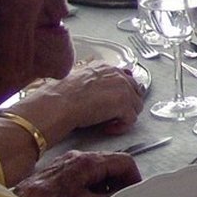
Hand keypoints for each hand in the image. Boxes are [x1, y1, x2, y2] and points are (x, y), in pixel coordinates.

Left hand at [11, 150, 139, 196]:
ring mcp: (70, 160)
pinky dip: (94, 182)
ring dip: (108, 182)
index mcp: (90, 162)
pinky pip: (86, 170)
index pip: (125, 161)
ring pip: (100, 165)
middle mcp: (81, 155)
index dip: (134, 178)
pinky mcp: (61, 167)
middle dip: (121, 180)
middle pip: (113, 161)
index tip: (134, 193)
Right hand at [18, 62, 142, 139]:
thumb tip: (98, 92)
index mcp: (105, 67)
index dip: (121, 93)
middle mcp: (117, 74)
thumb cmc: (63, 94)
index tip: (115, 102)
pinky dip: (122, 127)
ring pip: (136, 106)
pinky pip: (131, 119)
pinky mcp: (124, 104)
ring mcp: (123, 88)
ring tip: (110, 122)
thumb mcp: (79, 79)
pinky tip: (109, 128)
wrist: (60, 103)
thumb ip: (94, 81)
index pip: (125, 78)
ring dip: (124, 116)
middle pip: (135, 91)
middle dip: (126, 104)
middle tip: (114, 114)